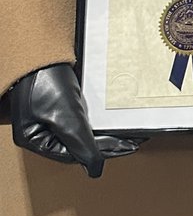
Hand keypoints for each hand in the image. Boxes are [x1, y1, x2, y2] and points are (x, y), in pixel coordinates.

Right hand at [10, 64, 144, 177]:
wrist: (42, 45)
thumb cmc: (44, 78)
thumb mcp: (65, 115)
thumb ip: (81, 143)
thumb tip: (95, 170)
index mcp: (36, 138)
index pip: (74, 153)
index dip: (102, 152)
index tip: (127, 148)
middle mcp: (43, 128)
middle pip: (79, 142)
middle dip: (106, 143)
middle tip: (133, 140)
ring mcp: (52, 112)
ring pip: (83, 128)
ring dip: (104, 130)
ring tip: (128, 131)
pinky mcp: (61, 98)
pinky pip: (83, 113)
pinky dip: (99, 117)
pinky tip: (113, 116)